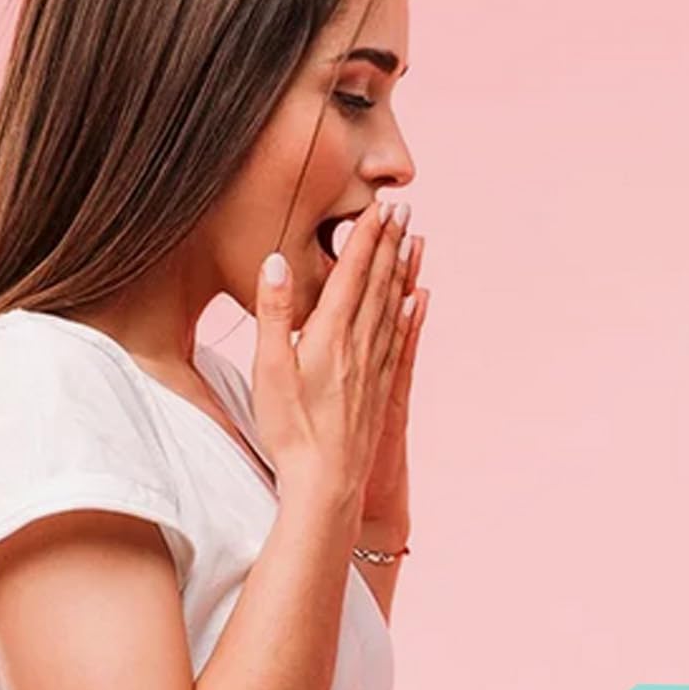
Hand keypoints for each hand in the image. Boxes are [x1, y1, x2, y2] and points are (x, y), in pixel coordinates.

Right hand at [250, 203, 412, 510]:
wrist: (327, 482)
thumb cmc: (289, 429)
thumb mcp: (268, 368)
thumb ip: (273, 312)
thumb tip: (276, 261)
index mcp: (330, 334)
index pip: (352, 274)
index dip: (368, 238)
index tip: (383, 207)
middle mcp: (359, 345)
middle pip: (379, 284)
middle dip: (390, 244)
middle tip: (405, 211)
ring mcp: (374, 367)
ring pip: (394, 307)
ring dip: (404, 271)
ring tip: (416, 242)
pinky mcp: (380, 388)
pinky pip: (400, 340)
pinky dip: (411, 314)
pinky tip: (420, 299)